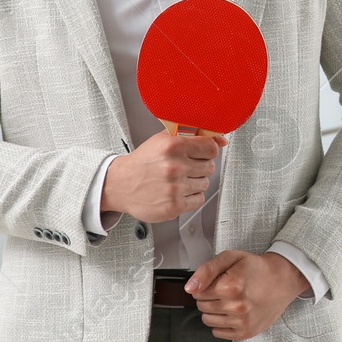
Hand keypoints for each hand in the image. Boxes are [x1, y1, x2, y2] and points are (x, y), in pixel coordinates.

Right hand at [100, 133, 227, 223]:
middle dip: (200, 166)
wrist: (120, 184)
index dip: (208, 151)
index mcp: (173, 146)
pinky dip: (191, 196)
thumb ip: (193, 136)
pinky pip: (199, 199)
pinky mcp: (174, 205)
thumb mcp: (164, 140)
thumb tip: (221, 140)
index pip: (211, 148)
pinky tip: (178, 191)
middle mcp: (174, 167)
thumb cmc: (143, 162)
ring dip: (195, 182)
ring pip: (205, 183)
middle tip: (185, 167)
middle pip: (210, 166)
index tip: (202, 153)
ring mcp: (175, 188)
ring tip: (178, 180)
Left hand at [185, 250, 310, 339]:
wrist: (282, 279)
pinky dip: (222, 323)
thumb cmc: (257, 268)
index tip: (219, 280)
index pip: (197, 292)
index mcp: (231, 286)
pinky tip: (233, 312)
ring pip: (208, 320)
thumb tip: (190, 287)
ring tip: (230, 300)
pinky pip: (218, 333)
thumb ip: (207, 270)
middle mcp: (237, 306)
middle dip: (209, 296)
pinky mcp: (246, 332)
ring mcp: (242, 321)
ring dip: (214, 310)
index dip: (205, 284)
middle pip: (202, 306)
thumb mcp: (231, 258)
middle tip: (226, 289)